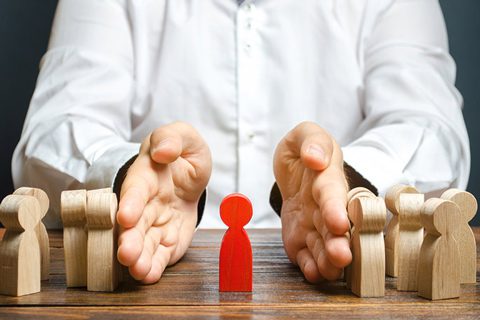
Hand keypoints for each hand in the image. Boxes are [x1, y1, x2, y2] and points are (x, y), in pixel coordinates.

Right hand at [116, 122, 211, 283]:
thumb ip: (173, 138)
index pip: (136, 189)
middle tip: (127, 254)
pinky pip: (159, 254)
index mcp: (146, 176)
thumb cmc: (180, 156)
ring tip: (138, 270)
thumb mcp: (183, 137)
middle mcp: (146, 203)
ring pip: (144, 242)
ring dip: (140, 258)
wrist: (186, 178)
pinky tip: (149, 276)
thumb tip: (165, 151)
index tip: (126, 216)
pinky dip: (154, 266)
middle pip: (136, 222)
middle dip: (130, 238)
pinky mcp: (166, 240)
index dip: (131, 202)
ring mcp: (155, 224)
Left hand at [274, 121, 350, 281]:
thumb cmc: (305, 151)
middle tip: (341, 256)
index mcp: (328, 180)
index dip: (335, 209)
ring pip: (323, 246)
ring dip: (327, 260)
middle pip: (333, 228)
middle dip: (338, 243)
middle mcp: (325, 207)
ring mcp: (314, 226)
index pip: (332, 195)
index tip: (338, 222)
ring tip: (329, 270)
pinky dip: (310, 266)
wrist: (296, 170)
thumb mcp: (307, 134)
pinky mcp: (301, 239)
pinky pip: (306, 256)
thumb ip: (313, 140)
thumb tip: (315, 157)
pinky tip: (312, 274)